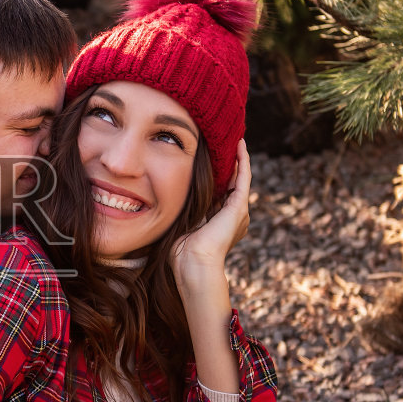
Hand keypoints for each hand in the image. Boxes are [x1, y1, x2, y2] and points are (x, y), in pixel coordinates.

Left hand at [170, 139, 250, 290]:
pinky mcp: (239, 206)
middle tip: (225, 142)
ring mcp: (238, 211)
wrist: (194, 263)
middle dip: (229, 163)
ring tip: (234, 138)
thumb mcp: (180, 226)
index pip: (220, 192)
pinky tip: (239, 144)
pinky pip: (244, 177)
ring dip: (237, 157)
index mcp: (219, 221)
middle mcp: (233, 215)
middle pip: (232, 182)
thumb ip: (178, 214)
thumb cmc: (181, 252)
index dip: (217, 175)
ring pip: (240, 177)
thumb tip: (159, 202)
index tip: (211, 158)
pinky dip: (242, 160)